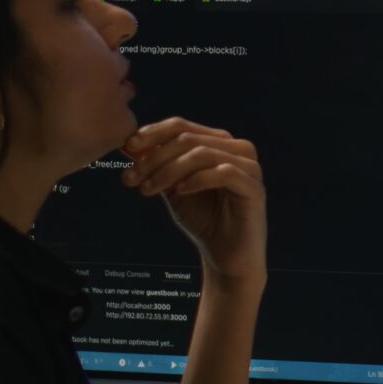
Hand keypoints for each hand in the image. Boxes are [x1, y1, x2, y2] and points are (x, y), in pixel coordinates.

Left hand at [122, 117, 266, 289]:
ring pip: (203, 154)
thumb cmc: (203, 220)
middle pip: (188, 139)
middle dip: (154, 157)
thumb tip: (128, 145)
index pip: (182, 126)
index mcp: (218, 143)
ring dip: (168, 170)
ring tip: (148, 189)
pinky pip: (223, 173)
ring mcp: (249, 167)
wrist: (226, 256)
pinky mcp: (254, 187)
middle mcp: (237, 148)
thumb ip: (158, 166)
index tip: (128, 148)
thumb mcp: (173, 188)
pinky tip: (179, 192)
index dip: (152, 133)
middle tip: (131, 178)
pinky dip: (196, 180)